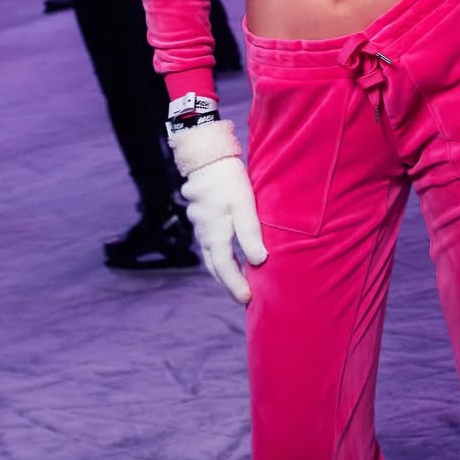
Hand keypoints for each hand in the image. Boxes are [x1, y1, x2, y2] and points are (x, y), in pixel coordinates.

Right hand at [181, 156, 267, 303]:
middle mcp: (204, 235)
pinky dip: (219, 256)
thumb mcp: (244, 206)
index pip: (225, 269)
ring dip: (223, 271)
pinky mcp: (202, 219)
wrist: (207, 159)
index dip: (236, 286)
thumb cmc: (228, 181)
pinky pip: (209, 245)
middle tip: (243, 297)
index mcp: (214, 235)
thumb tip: (258, 261)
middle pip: (215, 267)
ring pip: (211, 257)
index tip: (247, 300)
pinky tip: (229, 256)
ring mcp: (200, 227)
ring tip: (238, 281)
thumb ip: (250, 234)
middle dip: (228, 283)